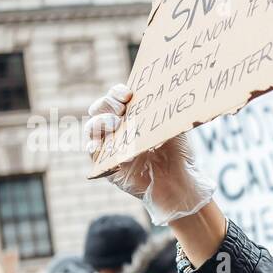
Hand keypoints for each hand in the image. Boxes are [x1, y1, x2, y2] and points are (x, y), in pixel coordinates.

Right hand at [85, 84, 216, 224]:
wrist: (180, 182)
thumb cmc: (178, 154)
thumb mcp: (173, 127)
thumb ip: (164, 111)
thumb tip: (163, 90)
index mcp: (131, 116)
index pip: (116, 98)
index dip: (117, 93)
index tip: (127, 94)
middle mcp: (117, 128)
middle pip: (99, 109)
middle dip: (106, 104)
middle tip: (121, 109)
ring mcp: (110, 146)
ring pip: (92, 128)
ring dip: (101, 123)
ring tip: (116, 125)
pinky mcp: (107, 165)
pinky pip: (92, 154)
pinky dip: (94, 147)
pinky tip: (100, 145)